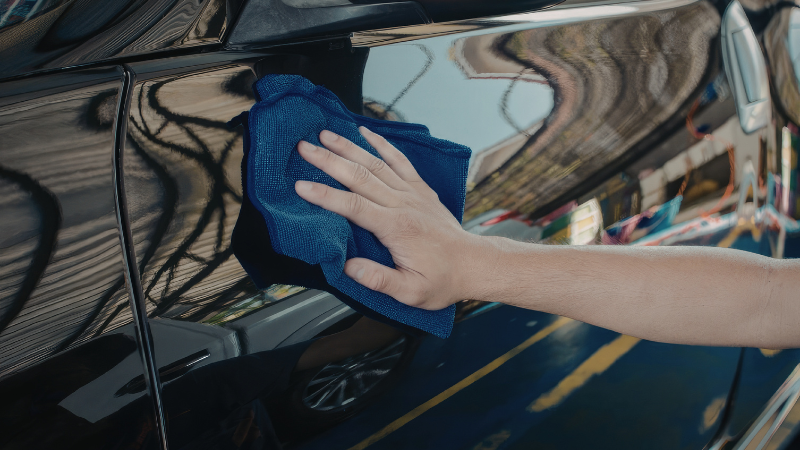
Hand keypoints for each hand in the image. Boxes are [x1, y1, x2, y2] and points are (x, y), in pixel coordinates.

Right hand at [294, 127, 491, 310]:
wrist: (473, 264)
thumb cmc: (441, 280)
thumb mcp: (410, 292)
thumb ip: (378, 279)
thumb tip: (348, 267)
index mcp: (396, 228)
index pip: (353, 206)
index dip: (325, 195)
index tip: (301, 186)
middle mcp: (403, 204)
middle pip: (359, 176)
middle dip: (328, 160)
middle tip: (303, 148)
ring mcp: (412, 193)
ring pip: (376, 164)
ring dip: (349, 147)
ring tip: (326, 134)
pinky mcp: (420, 189)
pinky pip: (400, 161)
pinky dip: (382, 144)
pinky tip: (366, 132)